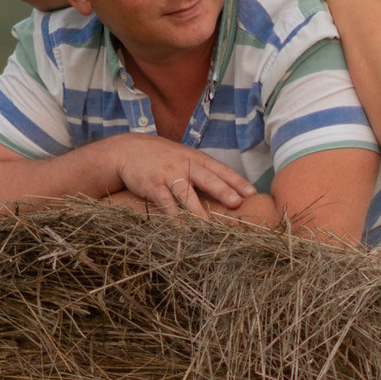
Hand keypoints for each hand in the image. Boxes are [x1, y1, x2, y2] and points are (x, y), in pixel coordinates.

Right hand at [107, 132, 257, 221]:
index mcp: (197, 159)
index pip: (221, 170)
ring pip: (186, 193)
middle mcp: (185, 165)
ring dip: (198, 211)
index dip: (237, 181)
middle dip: (223, 190)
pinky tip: (183, 229)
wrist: (129, 150)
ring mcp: (169, 175)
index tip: (252, 193)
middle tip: (236, 203)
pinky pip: (166, 204)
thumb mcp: (186, 158)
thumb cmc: (163, 157)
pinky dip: (175, 217)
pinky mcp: (153, 186)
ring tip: (209, 227)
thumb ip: (205, 172)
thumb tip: (231, 190)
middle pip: (207, 178)